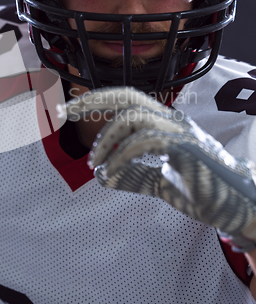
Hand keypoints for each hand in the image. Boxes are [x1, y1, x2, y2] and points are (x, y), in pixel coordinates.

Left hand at [58, 87, 255, 251]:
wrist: (238, 207)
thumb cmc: (200, 190)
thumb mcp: (157, 182)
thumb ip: (132, 176)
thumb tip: (101, 177)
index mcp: (164, 122)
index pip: (126, 99)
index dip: (97, 99)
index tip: (70, 107)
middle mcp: (172, 120)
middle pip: (126, 96)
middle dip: (92, 101)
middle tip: (65, 111)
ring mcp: (181, 131)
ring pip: (133, 118)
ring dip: (105, 141)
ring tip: (94, 165)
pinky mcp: (187, 148)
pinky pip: (145, 142)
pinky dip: (121, 157)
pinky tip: (110, 174)